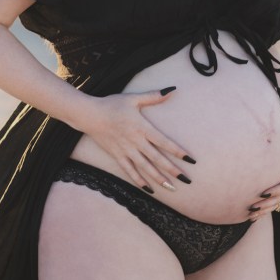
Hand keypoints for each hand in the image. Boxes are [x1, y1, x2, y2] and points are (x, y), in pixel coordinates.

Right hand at [79, 87, 195, 193]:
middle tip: (187, 180)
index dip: (178, 151)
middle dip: (172, 170)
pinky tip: (148, 189)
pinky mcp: (117, 156)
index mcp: (142, 127)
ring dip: (159, 179)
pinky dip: (139, 180)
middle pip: (157, 158)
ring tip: (172, 188)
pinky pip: (129, 171)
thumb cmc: (112, 104)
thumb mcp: (133, 99)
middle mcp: (135, 141)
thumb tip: (172, 89)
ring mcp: (126, 150)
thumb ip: (153, 96)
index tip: (190, 160)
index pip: (164, 142)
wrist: (89, 115)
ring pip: (145, 168)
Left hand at [247, 144, 279, 220]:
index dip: (276, 190)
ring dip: (264, 210)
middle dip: (267, 203)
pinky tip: (251, 217)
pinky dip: (262, 211)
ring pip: (275, 203)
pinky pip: (271, 203)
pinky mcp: (277, 190)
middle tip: (253, 206)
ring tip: (250, 214)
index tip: (262, 193)